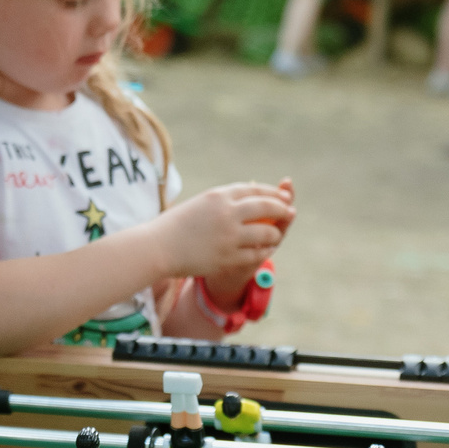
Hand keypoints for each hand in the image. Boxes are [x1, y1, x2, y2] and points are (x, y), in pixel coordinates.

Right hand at [161, 182, 294, 283]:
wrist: (158, 247)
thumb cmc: (177, 225)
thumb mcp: (201, 204)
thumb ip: (225, 201)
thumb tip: (252, 198)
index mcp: (219, 195)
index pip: (254, 190)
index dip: (272, 193)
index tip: (282, 196)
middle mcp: (227, 213)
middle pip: (266, 207)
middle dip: (282, 209)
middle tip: (290, 212)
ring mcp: (229, 236)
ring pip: (266, 232)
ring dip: (275, 234)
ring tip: (276, 234)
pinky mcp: (228, 257)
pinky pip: (256, 254)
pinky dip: (264, 251)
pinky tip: (265, 250)